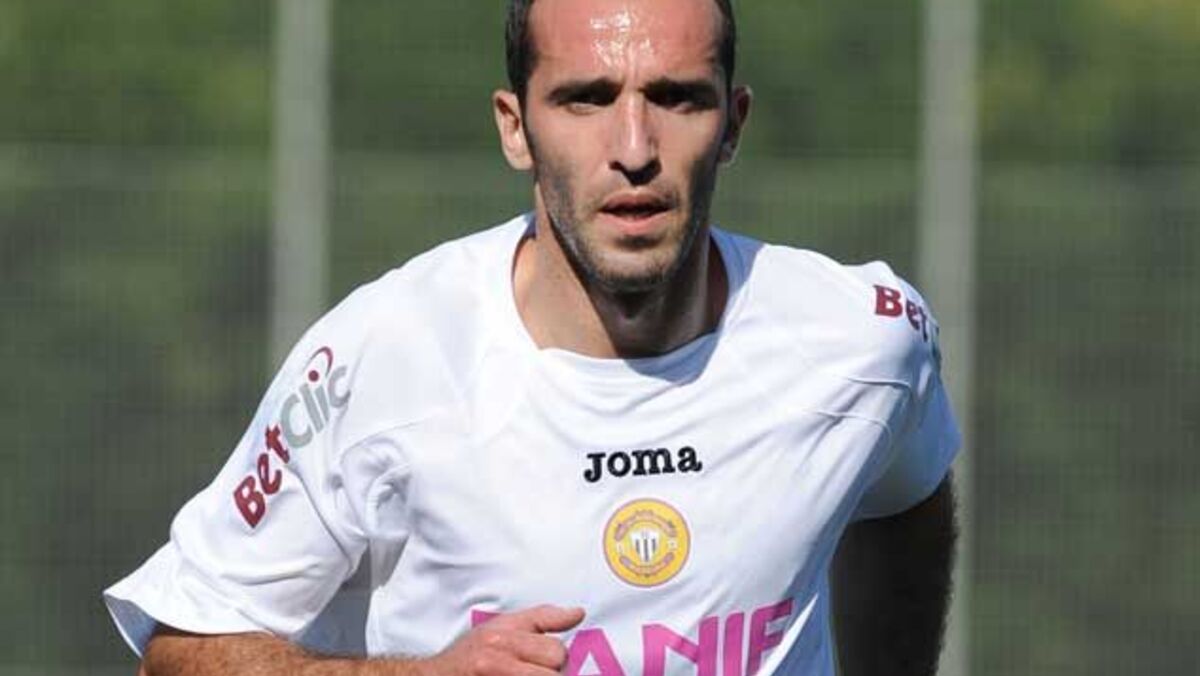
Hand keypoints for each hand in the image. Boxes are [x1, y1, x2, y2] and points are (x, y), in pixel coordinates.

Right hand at [416, 604, 585, 675]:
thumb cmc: (469, 655)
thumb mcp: (501, 628)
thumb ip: (541, 619)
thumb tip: (578, 613)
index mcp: (503, 636)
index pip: (556, 651)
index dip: (556, 659)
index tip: (546, 662)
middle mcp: (496, 660)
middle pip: (553, 669)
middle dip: (550, 674)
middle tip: (532, 671)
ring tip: (525, 674)